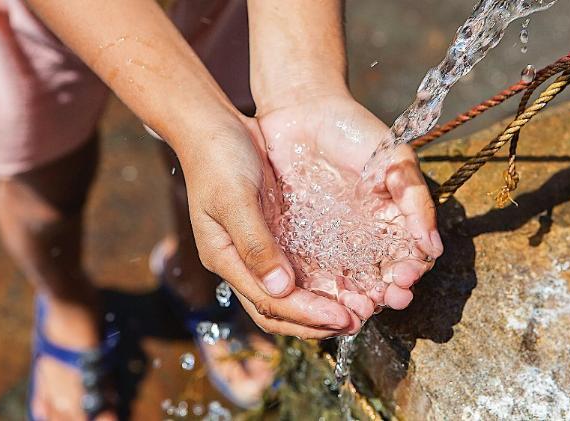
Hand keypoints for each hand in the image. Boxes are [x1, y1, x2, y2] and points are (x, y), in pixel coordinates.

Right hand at [175, 115, 360, 338]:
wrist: (213, 126)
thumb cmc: (217, 158)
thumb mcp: (235, 199)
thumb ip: (255, 243)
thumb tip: (281, 289)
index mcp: (225, 258)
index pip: (269, 303)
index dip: (305, 314)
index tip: (340, 317)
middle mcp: (241, 261)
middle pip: (279, 309)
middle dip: (316, 321)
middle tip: (356, 321)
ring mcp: (258, 249)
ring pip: (289, 293)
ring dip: (320, 306)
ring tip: (357, 310)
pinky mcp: (274, 234)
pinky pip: (298, 267)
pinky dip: (320, 280)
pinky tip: (346, 281)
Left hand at [257, 93, 443, 318]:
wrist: (302, 111)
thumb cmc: (354, 131)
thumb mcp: (394, 160)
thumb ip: (415, 201)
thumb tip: (434, 247)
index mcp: (393, 220)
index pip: (409, 258)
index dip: (411, 272)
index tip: (405, 277)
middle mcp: (366, 237)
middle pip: (381, 278)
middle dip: (387, 294)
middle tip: (385, 299)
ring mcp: (334, 242)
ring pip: (350, 282)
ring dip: (357, 300)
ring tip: (358, 307)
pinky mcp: (302, 242)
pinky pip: (315, 273)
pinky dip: (323, 290)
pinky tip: (327, 296)